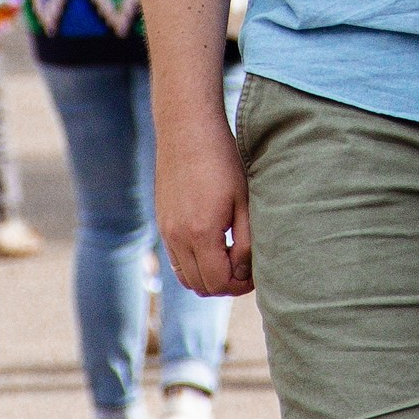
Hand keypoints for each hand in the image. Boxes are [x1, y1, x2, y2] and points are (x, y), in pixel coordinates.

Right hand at [158, 107, 251, 296]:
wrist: (187, 131)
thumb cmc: (223, 161)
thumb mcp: (244, 202)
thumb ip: (246, 242)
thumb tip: (243, 272)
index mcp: (201, 233)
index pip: (218, 283)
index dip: (240, 285)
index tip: (255, 273)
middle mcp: (178, 237)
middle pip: (201, 286)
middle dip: (226, 285)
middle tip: (245, 270)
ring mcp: (166, 231)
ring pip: (186, 278)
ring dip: (208, 278)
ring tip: (230, 260)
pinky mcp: (162, 223)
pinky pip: (176, 260)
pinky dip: (194, 265)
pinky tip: (213, 246)